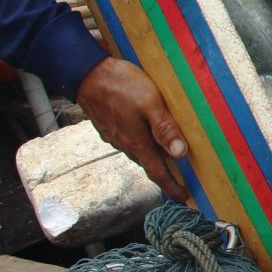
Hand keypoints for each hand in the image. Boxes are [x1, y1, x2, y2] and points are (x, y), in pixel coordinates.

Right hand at [76, 57, 187, 199]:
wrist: (87, 73)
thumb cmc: (121, 86)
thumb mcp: (150, 103)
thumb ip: (164, 128)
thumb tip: (180, 153)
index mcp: (136, 143)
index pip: (157, 173)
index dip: (172, 187)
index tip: (184, 197)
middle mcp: (124, 144)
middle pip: (148, 164)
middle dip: (165, 173)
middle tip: (183, 176)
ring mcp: (113, 136)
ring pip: (137, 152)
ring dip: (153, 157)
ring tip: (168, 155)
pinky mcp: (107, 127)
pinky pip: (127, 142)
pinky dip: (141, 144)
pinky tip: (146, 134)